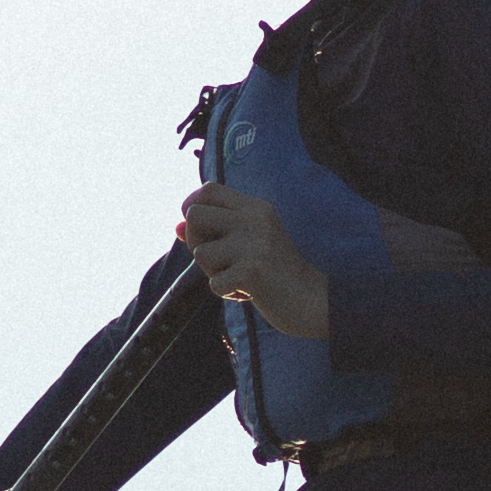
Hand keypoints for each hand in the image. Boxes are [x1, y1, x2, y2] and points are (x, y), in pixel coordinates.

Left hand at [179, 182, 329, 343]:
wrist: (315, 300)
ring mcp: (254, 245)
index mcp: (255, 208)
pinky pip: (214, 283)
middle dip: (194, 240)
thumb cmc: (279, 273)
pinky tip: (248, 293)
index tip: (200, 230)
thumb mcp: (251, 243)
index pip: (208, 190)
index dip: (192, 206)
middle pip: (194, 214)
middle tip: (215, 259)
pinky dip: (226, 293)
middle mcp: (254, 220)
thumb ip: (217, 232)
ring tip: (237, 278)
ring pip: (201, 253)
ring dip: (212, 272)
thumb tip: (176, 226)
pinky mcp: (252, 272)